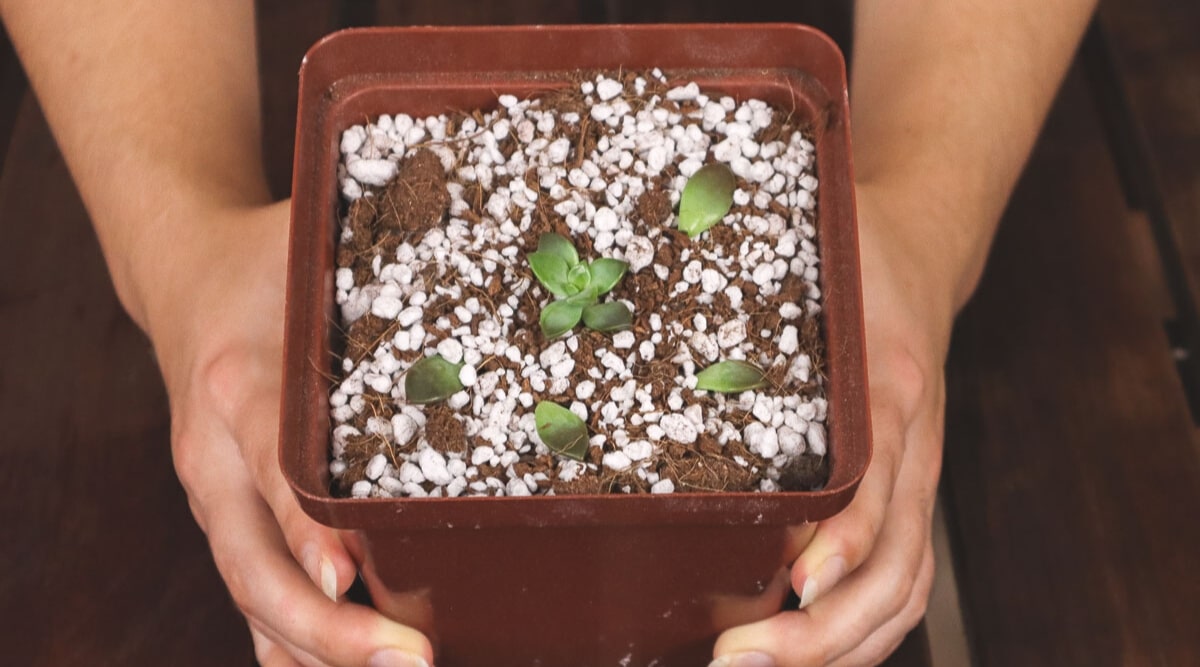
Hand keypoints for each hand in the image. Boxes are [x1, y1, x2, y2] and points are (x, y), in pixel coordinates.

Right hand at [149, 201, 432, 666]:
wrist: (185, 278)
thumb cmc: (264, 264)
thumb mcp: (308, 250)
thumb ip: (374, 262)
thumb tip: (485, 260)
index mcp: (238, 384)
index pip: (274, 469)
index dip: (306, 526)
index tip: (350, 574)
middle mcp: (213, 453)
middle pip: (252, 562)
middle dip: (326, 624)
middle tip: (409, 658)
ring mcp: (212, 495)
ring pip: (247, 595)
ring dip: (313, 649)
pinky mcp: (222, 514)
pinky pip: (246, 594)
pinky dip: (285, 644)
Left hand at [711, 186, 950, 665]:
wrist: (920, 249)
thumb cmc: (852, 252)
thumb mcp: (814, 247)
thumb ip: (752, 263)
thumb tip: (644, 257)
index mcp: (888, 389)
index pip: (878, 484)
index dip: (842, 541)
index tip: (793, 585)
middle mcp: (913, 447)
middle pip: (894, 567)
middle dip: (823, 632)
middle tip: (739, 658)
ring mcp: (917, 477)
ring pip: (904, 590)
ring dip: (840, 650)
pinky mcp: (907, 494)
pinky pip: (903, 580)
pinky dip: (863, 634)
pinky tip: (805, 657)